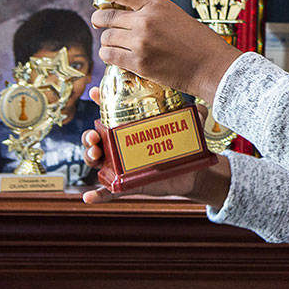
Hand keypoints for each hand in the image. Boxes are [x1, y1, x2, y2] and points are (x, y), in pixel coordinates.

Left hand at [73, 0, 241, 103]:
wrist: (211, 66)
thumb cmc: (198, 42)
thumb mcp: (174, 15)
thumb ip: (148, 11)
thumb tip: (123, 13)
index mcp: (156, 4)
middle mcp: (145, 20)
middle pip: (105, 16)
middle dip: (99, 21)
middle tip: (103, 25)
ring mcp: (141, 42)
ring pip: (106, 39)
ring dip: (108, 43)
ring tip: (122, 46)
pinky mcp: (138, 63)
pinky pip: (109, 56)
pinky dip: (110, 56)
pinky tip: (120, 58)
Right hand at [80, 87, 230, 206]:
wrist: (193, 173)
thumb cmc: (186, 145)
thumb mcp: (190, 128)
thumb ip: (195, 116)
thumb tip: (200, 109)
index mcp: (132, 128)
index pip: (112, 112)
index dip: (101, 101)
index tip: (97, 91)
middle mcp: (122, 145)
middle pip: (97, 138)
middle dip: (90, 135)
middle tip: (94, 135)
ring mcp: (122, 165)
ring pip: (97, 161)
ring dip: (90, 156)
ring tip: (95, 155)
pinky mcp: (126, 185)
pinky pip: (108, 192)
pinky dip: (97, 195)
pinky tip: (88, 197)